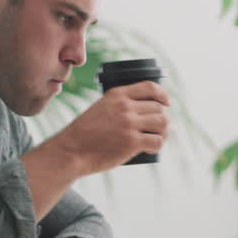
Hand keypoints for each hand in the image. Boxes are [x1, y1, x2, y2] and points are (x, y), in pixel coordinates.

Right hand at [55, 80, 169, 175]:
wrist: (71, 151)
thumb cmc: (85, 133)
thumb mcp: (100, 108)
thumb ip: (118, 105)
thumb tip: (143, 111)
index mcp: (117, 94)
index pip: (149, 87)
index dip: (162, 94)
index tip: (167, 102)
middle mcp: (125, 106)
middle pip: (158, 108)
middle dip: (162, 118)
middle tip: (158, 129)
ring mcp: (129, 124)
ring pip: (162, 123)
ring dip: (164, 132)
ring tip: (157, 138)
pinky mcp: (131, 142)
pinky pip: (157, 141)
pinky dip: (158, 146)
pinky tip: (152, 148)